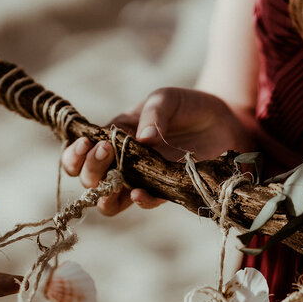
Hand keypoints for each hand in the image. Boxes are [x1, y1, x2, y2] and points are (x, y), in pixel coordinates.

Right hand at [61, 87, 251, 214]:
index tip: (87, 144)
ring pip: (109, 200)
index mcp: (116, 135)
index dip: (76, 152)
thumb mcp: (167, 99)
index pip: (82, 150)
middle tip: (105, 153)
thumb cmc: (190, 106)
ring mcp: (144, 178)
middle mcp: (124, 161)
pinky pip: (145, 203)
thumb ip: (152, 114)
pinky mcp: (166, 191)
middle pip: (89, 178)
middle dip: (89, 170)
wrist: (227, 122)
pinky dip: (139, 201)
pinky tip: (140, 194)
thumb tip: (141, 139)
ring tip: (115, 181)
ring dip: (105, 195)